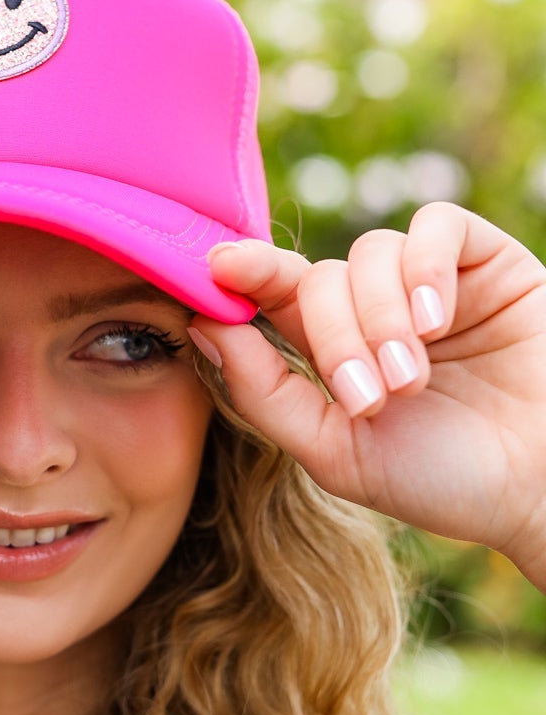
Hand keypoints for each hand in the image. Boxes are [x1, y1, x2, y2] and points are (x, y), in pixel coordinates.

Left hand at [188, 204, 545, 585]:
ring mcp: (432, 282)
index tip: (219, 267)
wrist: (543, 488)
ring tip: (412, 380)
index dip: (246, 274)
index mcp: (335, 352)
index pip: (277, 295)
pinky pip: (436, 226)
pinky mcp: (488, 262)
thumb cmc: (445, 481)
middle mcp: (378, 310)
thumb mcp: (336, 451)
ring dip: (382, 318)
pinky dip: (425, 268)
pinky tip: (439, 321)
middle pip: (320, 279)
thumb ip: (265, 393)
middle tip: (371, 398)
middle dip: (334, 337)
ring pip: (371, 253)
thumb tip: (202, 325)